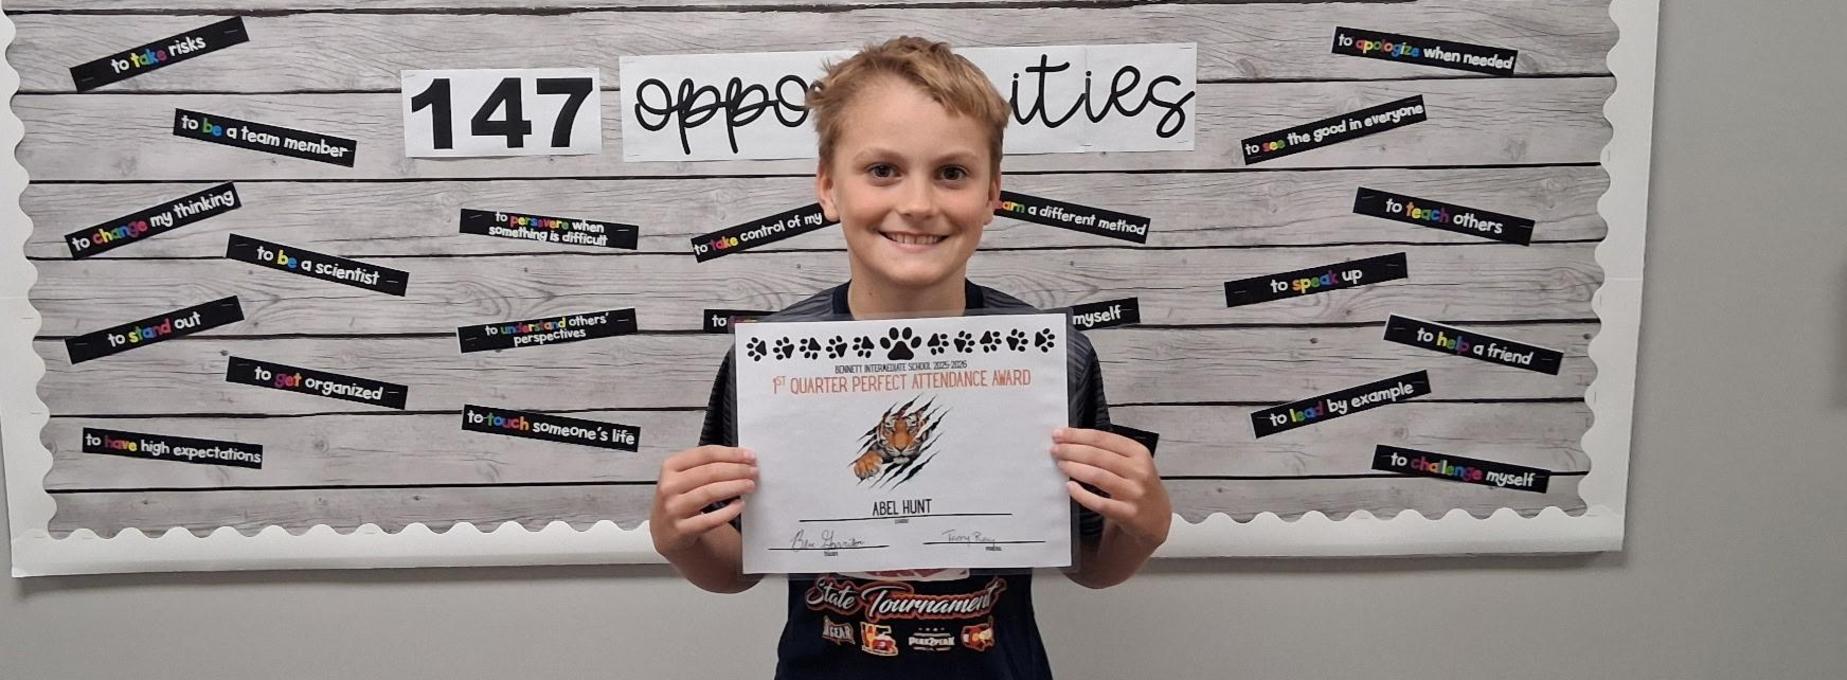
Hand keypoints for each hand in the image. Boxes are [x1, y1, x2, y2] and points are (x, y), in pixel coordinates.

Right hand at [651, 445, 757, 555]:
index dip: (731, 454)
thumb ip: (706, 465)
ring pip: (710, 492)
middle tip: (753, 471)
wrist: (665, 531)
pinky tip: (739, 505)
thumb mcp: (683, 477)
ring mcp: (673, 508)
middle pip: (710, 472)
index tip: (749, 456)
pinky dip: (729, 511)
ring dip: (735, 486)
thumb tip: (740, 458)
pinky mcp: (681, 529)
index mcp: (670, 467)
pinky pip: (710, 519)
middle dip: (737, 470)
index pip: (705, 454)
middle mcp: (669, 486)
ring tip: (749, 485)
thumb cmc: (679, 499)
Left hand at [1051, 427, 1170, 547]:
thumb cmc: (1139, 487)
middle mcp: (1139, 470)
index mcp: (1138, 453)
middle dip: (1071, 450)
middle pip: (1098, 455)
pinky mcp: (1128, 513)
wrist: (1157, 519)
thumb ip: (1110, 452)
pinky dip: (1082, 494)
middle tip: (1055, 449)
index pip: (1103, 438)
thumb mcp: (1133, 464)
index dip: (1077, 435)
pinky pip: (1099, 502)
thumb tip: (1074, 441)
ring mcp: (1135, 492)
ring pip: (1098, 475)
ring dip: (1075, 468)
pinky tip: (1070, 488)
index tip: (1059, 434)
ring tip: (1061, 464)